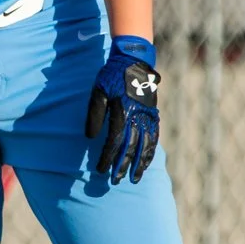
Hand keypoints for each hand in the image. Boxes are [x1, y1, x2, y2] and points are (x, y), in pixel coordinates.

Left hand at [85, 35, 159, 184]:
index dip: (107, 157)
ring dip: (139, 163)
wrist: (134, 61)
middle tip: (115, 181)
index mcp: (122, 112)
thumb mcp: (97, 92)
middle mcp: (138, 117)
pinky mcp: (154, 115)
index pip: (114, 142)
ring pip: (145, 146)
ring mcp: (148, 117)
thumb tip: (90, 138)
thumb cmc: (110, 77)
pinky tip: (146, 162)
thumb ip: (95, 115)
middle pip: (130, 147)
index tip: (100, 170)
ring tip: (134, 178)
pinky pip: (154, 138)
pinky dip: (150, 152)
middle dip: (122, 166)